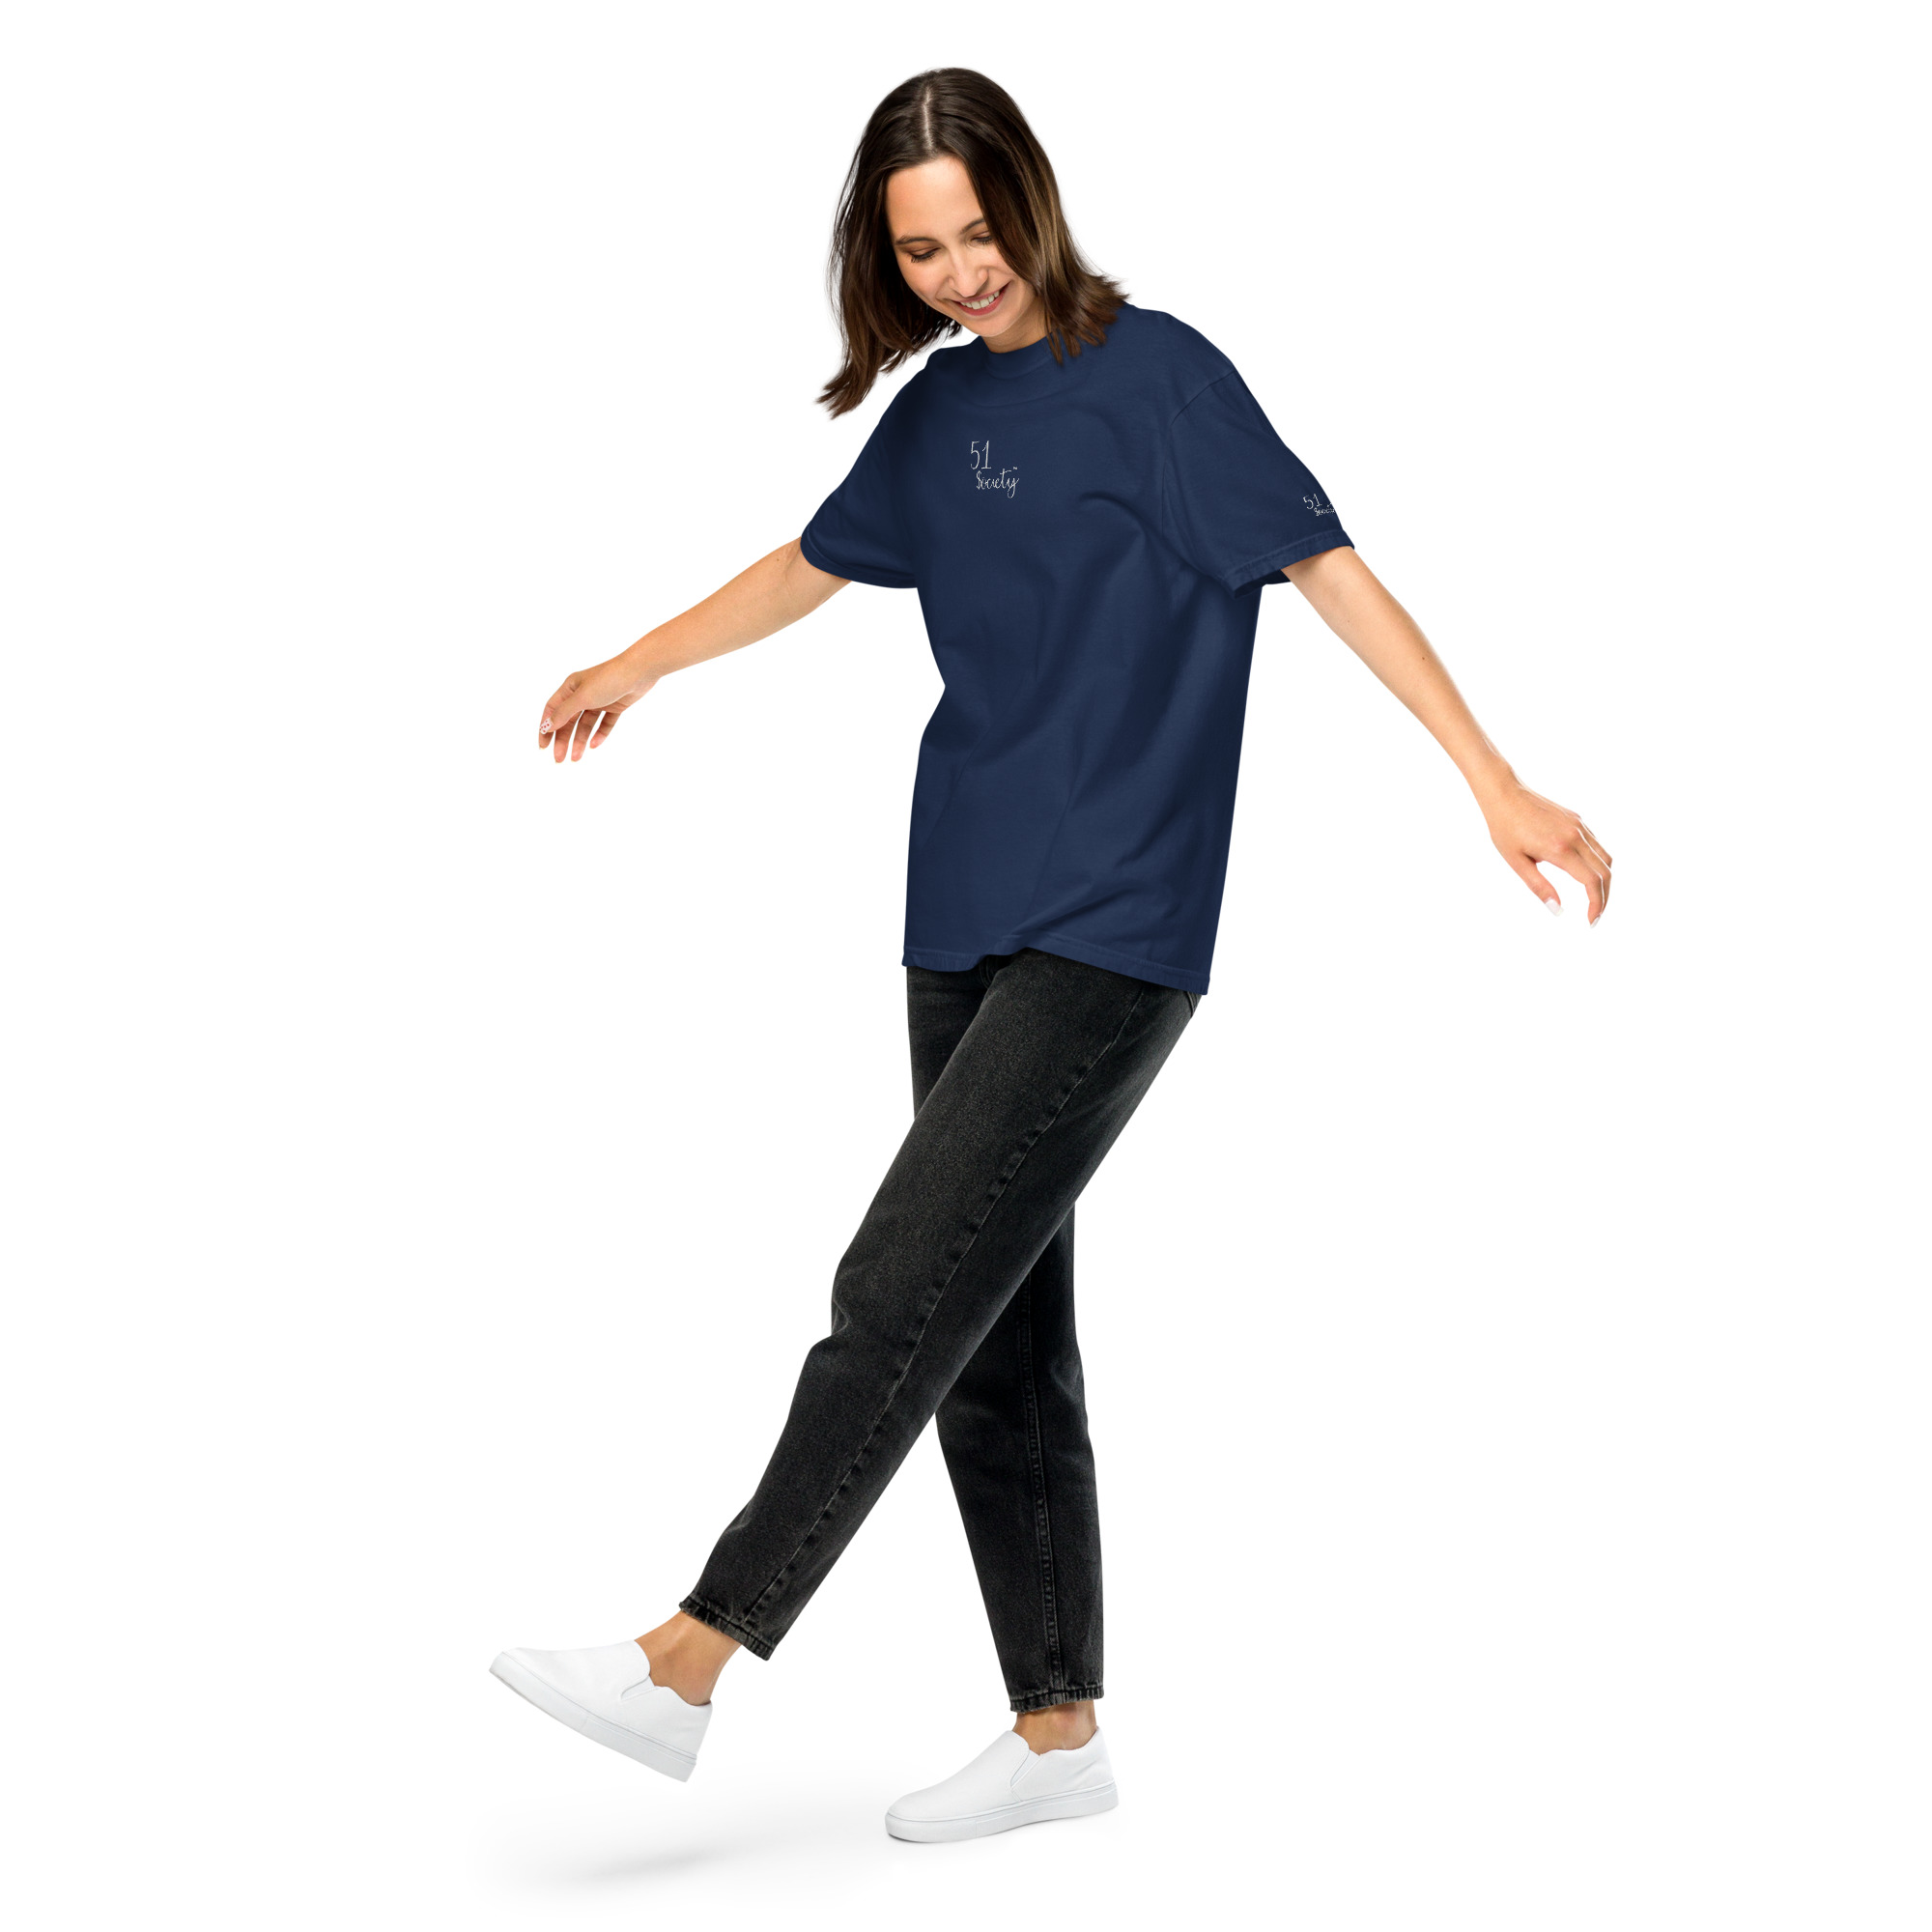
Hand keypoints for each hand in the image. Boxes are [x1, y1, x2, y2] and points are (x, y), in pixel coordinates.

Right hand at [537, 649, 656, 762]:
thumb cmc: (608, 679)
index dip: (546, 728)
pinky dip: (599, 734)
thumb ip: (563, 713)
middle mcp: (582, 694)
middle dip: (563, 740)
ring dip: (580, 741)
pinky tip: (594, 746)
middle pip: (568, 721)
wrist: (639, 672)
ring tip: (576, 759)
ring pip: (586, 725)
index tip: (543, 747)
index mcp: (570, 687)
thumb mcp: (582, 697)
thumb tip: (546, 726)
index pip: (552, 710)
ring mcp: (599, 700)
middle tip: (559, 759)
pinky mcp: (615, 706)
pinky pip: (604, 723)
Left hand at [1481, 780, 1612, 923]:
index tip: (1591, 921)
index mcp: (1560, 849)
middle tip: (1594, 916)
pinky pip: (1597, 846)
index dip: (1596, 904)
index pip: (1591, 882)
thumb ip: (1539, 886)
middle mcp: (1576, 836)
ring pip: (1605, 859)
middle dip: (1604, 898)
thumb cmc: (1504, 828)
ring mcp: (1580, 826)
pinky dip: (1599, 864)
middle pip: (1605, 873)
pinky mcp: (1578, 820)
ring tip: (1593, 899)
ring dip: (1604, 881)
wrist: (1505, 793)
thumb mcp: (1516, 862)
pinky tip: (1586, 875)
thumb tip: (1557, 910)